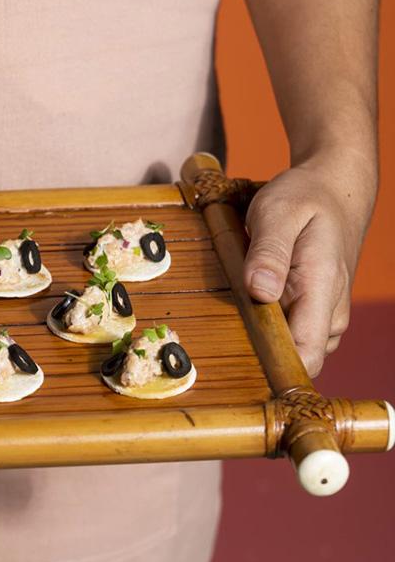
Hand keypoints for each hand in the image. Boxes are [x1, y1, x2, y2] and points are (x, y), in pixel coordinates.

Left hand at [242, 153, 376, 377]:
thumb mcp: (278, 212)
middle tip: (228, 316)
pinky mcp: (316, 315)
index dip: (272, 369)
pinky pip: (291, 336)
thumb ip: (268, 251)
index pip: (305, 356)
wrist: (333, 192)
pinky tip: (255, 300)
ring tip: (243, 299)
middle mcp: (330, 313)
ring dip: (263, 335)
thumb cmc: (304, 199)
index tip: (237, 360)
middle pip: (294, 360)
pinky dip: (270, 325)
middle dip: (259, 349)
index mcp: (322, 289)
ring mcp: (325, 317)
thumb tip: (258, 291)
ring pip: (291, 350)